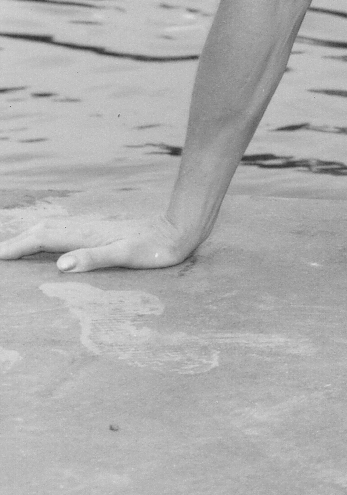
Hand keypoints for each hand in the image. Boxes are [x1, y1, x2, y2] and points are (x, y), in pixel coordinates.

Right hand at [0, 212, 197, 272]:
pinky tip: (53, 244)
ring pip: (55, 229)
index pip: (44, 238)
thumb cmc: (157, 248)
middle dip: (19, 240)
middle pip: (44, 231)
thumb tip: (60, 264)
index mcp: (87, 236)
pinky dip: (50, 237)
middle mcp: (88, 229)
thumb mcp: (127, 256)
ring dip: (32, 237)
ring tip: (15, 247)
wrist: (181, 230)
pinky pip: (68, 232)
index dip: (19, 246)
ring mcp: (96, 229)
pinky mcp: (106, 232)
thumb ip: (95, 258)